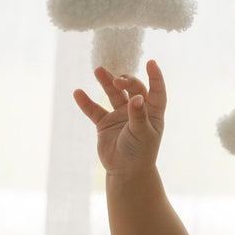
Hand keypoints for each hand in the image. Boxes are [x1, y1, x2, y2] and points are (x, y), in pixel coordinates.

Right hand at [74, 60, 166, 174]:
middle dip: (126, 81)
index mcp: (152, 112)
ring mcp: (120, 115)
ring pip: (113, 94)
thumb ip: (138, 115)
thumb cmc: (140, 152)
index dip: (155, 76)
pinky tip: (78, 93)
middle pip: (133, 88)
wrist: (125, 172)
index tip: (151, 62)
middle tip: (117, 80)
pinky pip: (95, 110)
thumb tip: (136, 97)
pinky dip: (86, 102)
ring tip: (98, 70)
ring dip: (106, 82)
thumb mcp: (142, 133)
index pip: (156, 90)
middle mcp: (137, 110)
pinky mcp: (105, 123)